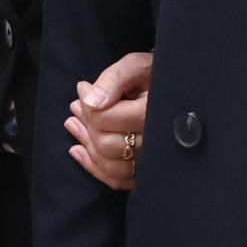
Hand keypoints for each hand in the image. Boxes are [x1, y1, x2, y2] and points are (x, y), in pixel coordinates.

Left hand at [65, 52, 152, 190]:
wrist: (173, 89)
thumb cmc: (153, 76)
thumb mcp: (136, 66)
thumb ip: (114, 79)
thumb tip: (92, 101)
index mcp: (155, 114)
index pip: (106, 119)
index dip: (87, 104)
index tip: (83, 88)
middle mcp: (157, 143)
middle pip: (106, 144)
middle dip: (86, 125)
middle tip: (75, 106)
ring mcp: (153, 161)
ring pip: (110, 165)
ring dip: (86, 145)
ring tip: (73, 124)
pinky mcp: (147, 171)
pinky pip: (118, 180)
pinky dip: (95, 168)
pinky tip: (79, 150)